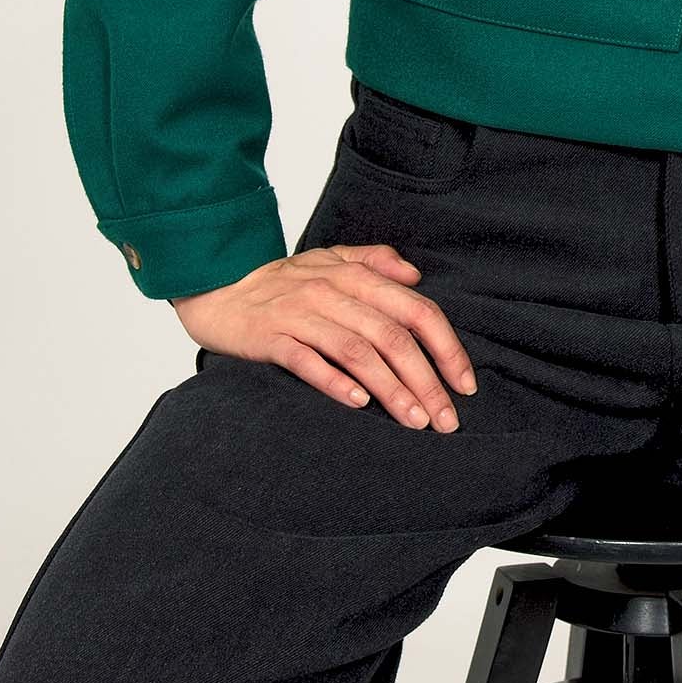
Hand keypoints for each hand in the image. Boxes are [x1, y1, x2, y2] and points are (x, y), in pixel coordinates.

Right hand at [172, 242, 479, 426]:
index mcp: (355, 276)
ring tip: (414, 421)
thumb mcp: (330, 260)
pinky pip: (306, 360)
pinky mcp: (270, 337)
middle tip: (446, 420)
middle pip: (392, 337)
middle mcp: (332, 292)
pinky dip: (334, 381)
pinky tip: (358, 404)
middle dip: (426, 381)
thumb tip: (416, 277)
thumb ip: (375, 262)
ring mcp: (300, 314)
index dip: (446, 348)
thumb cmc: (282, 282)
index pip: (416, 310)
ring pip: (357, 351)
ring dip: (391, 389)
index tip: (465, 385)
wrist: (216, 286)